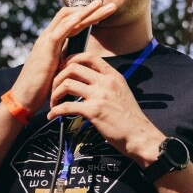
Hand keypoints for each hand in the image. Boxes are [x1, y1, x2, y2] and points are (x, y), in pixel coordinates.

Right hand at [10, 0, 115, 112]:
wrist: (25, 97)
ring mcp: (46, 41)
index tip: (105, 14)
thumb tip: (80, 57)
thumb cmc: (42, 86)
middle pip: (72, 15)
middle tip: (111, 5)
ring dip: (85, 11)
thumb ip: (68, 59)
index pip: (73, 22)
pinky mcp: (45, 49)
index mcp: (54, 41)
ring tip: (101, 4)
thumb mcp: (60, 69)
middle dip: (92, 9)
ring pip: (66, 18)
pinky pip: (59, 32)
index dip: (89, 16)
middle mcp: (49, 36)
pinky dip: (70, 23)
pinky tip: (82, 17)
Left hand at [47, 53, 164, 165]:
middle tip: (54, 87)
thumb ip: (107, 83)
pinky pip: (66, 106)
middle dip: (58, 76)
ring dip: (55, 93)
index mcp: (112, 75)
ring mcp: (99, 96)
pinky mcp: (93, 112)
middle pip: (73, 67)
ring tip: (54, 102)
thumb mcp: (122, 91)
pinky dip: (55, 111)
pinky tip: (52, 116)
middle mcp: (105, 82)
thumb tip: (89, 81)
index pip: (88, 56)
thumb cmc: (130, 118)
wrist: (139, 135)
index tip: (63, 69)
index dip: (71, 59)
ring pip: (67, 84)